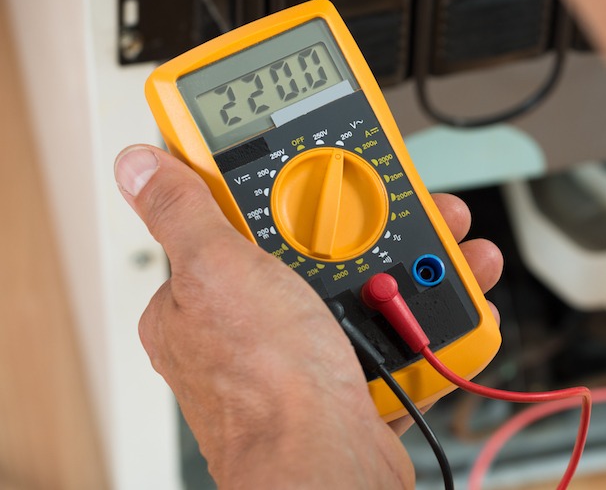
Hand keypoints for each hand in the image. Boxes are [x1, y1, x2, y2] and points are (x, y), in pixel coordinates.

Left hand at [114, 145, 502, 488]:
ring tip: (444, 262)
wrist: (330, 466)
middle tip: (402, 220)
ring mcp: (302, 359)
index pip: (238, 224)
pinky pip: (393, 338)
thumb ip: (182, 213)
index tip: (321, 175)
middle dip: (368, 232)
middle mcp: (251, 332)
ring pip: (362, 294)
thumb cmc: (267, 386)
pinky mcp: (349, 385)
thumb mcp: (217, 272)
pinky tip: (443, 312)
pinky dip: (424, 323)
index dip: (283, 193)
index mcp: (200, 301)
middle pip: (313, 255)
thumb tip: (140, 167)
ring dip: (409, 275)